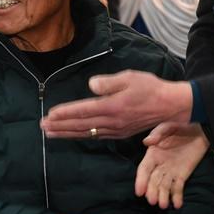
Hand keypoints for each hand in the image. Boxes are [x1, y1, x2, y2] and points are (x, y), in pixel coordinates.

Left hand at [40, 71, 191, 138]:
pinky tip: (74, 135)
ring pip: (86, 133)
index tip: (49, 115)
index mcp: (113, 107)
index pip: (83, 111)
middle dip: (60, 126)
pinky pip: (96, 136)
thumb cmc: (151, 88)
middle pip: (81, 125)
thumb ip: (109, 82)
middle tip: (42, 127)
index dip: (65, 113)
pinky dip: (82, 135)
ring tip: (51, 133)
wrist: (170, 106)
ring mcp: (116, 130)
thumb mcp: (130, 78)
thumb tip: (92, 85)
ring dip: (67, 133)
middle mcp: (113, 122)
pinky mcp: (121, 133)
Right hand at [136, 123, 208, 208]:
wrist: (200, 129)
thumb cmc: (181, 125)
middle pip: (153, 181)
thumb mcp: (169, 125)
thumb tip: (147, 142)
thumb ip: (158, 133)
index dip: (140, 180)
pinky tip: (177, 205)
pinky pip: (178, 188)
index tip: (139, 192)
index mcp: (153, 154)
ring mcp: (171, 171)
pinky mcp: (182, 175)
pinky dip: (177, 197)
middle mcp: (159, 165)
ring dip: (163, 197)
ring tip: (163, 205)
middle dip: (152, 192)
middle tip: (153, 201)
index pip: (144, 170)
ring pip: (164, 187)